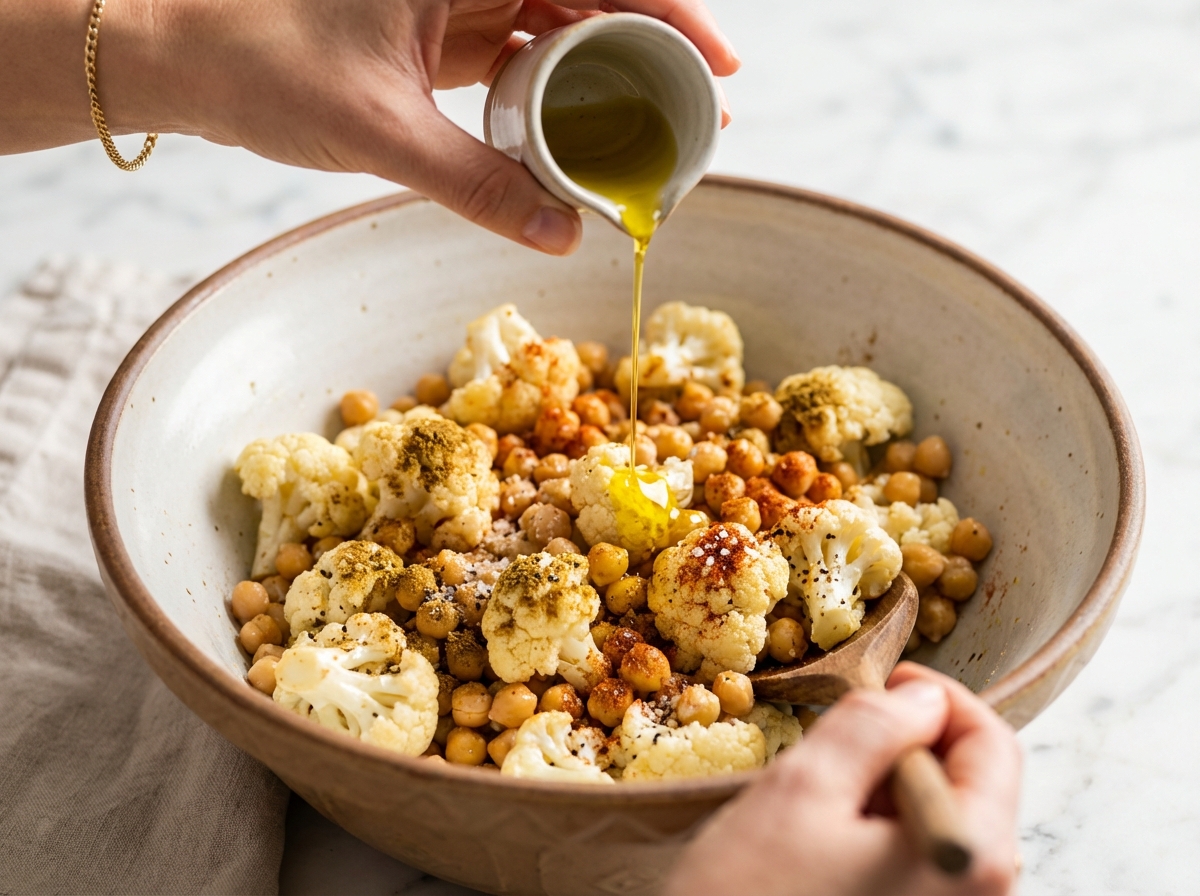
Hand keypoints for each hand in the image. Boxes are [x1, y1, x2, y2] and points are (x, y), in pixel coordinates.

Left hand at [98, 0, 738, 253]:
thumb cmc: (265, 67)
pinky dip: (563, 95)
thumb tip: (563, 236)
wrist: (188, 58)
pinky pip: (528, 56)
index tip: (719, 63)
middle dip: (655, 53)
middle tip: (698, 117)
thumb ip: (476, 185)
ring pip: (567, 27)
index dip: (671, 9)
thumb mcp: (380, 131)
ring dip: (614, 78)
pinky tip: (589, 137)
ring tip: (656, 135)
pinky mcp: (447, 34)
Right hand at [664, 663, 1021, 895]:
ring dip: (885, 792)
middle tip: (837, 745)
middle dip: (907, 749)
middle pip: (971, 785)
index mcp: (971, 855)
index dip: (938, 698)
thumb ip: (871, 727)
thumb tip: (920, 695)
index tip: (884, 681)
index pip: (993, 745)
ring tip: (819, 803)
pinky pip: (917, 861)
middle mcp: (979, 894)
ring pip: (937, 822)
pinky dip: (877, 833)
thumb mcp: (803, 790)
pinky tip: (822, 846)